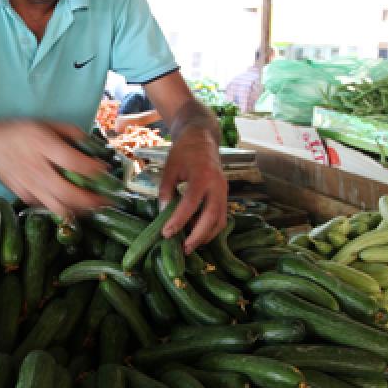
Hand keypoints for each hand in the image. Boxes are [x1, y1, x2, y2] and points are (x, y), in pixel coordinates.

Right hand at [0, 122, 109, 218]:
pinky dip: (63, 207)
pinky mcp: (25, 197)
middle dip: (92, 201)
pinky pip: (49, 207)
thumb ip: (70, 133)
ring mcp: (30, 187)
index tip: (105, 170)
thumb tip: (93, 144)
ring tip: (94, 207)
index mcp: (43, 147)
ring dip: (80, 211)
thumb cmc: (19, 133)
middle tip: (106, 200)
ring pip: (60, 208)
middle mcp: (38, 170)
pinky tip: (72, 203)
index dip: (93, 170)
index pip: (74, 163)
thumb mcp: (46, 124)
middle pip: (69, 194)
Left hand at [159, 125, 228, 253]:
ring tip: (190, 246)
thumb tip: (162, 213)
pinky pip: (222, 217)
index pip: (191, 203)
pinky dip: (211, 229)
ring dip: (206, 236)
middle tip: (184, 248)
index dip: (179, 220)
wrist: (202, 138)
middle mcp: (217, 185)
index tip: (166, 233)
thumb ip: (166, 190)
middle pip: (212, 216)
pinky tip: (198, 236)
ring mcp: (224, 191)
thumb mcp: (170, 168)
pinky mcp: (225, 196)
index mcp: (202, 175)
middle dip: (198, 235)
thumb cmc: (184, 152)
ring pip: (220, 220)